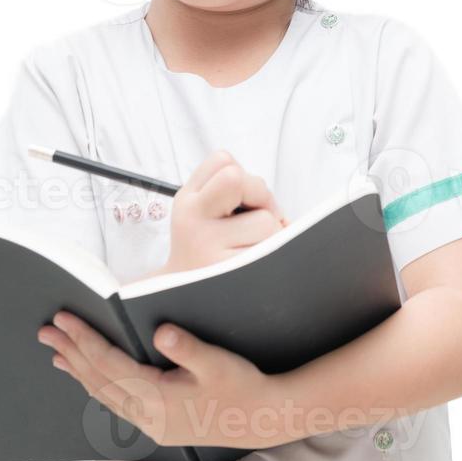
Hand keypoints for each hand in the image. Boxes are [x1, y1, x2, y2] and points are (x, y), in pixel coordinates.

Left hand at [38, 310, 296, 448]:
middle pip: (98, 380)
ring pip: (103, 395)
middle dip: (71, 352)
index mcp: (157, 397)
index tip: (64, 319)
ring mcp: (150, 423)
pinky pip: (116, 404)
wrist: (261, 419)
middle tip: (46, 331)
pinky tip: (92, 379)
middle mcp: (147, 414)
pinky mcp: (157, 425)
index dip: (84, 339)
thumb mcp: (217, 362)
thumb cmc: (242, 386)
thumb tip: (161, 331)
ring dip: (79, 372)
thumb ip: (187, 348)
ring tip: (58, 354)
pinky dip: (98, 387)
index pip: (109, 364)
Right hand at [163, 150, 286, 274]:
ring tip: (254, 246)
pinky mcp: (229, 276)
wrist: (182, 300)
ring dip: (273, 232)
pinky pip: (272, 251)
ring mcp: (208, 250)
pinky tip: (260, 263)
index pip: (223, 161)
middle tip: (258, 217)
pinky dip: (276, 253)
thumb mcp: (202, 210)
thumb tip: (279, 210)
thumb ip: (230, 189)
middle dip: (262, 196)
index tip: (244, 197)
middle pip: (240, 180)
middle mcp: (191, 222)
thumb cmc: (206, 247)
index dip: (244, 176)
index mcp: (186, 201)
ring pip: (266, 221)